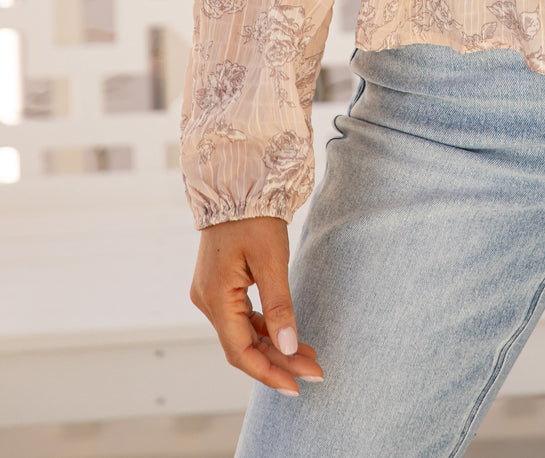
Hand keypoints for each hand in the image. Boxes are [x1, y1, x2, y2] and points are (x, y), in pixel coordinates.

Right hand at [190, 216, 323, 395]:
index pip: (240, 352)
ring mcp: (212, 293)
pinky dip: (265, 329)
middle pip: (242, 346)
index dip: (268, 372)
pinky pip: (242, 317)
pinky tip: (288, 336)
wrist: (238, 183)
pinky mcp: (220, 286)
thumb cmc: (254, 217)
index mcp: (215, 297)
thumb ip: (279, 307)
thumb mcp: (272, 260)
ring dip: (274, 346)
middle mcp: (207, 300)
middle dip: (279, 361)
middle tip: (314, 371)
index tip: (296, 386)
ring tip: (308, 356)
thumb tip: (289, 347)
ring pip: (243, 333)